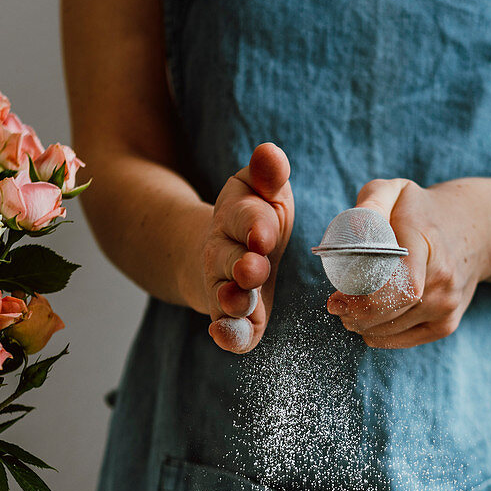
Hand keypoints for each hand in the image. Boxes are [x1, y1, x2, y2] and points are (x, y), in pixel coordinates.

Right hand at [204, 143, 293, 353]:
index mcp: (235, 218)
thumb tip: (270, 152)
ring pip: (223, 296)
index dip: (254, 225)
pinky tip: (228, 339)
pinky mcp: (229, 316)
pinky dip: (227, 335)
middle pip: (229, 260)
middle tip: (255, 268)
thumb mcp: (261, 190)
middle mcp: (222, 254)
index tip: (265, 232)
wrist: (221, 252)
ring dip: (232, 300)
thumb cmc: (254, 218)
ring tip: (243, 303)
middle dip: (242, 265)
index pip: (243, 218)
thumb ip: (268, 175)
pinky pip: (227, 328)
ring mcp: (222, 286)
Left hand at [326, 178, 490, 347]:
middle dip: (353, 314)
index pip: (397, 287)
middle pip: (387, 313)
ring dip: (361, 325)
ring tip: (352, 308)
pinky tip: (372, 319)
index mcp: (426, 245)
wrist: (475, 230)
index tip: (335, 299)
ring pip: (388, 331)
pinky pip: (400, 341)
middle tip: (338, 305)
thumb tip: (351, 233)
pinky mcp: (447, 324)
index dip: (361, 300)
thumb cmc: (422, 212)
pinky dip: (378, 335)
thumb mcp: (396, 192)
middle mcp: (442, 279)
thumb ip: (370, 204)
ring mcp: (448, 305)